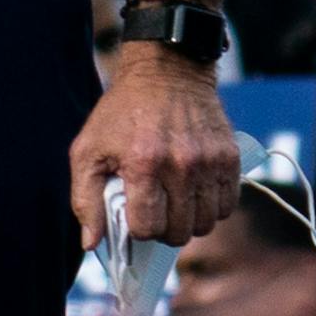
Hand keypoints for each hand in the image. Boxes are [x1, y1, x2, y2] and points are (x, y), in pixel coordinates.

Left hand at [69, 45, 238, 246]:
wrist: (165, 72)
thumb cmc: (121, 112)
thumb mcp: (88, 149)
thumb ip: (85, 198)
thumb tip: (91, 243)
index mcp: (143, 163)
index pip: (147, 228)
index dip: (138, 228)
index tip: (134, 214)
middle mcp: (181, 165)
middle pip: (179, 232)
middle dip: (163, 228)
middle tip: (154, 209)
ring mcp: (209, 163)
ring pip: (205, 224)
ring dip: (188, 221)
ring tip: (174, 201)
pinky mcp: (230, 159)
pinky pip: (228, 206)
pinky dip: (212, 207)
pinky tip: (194, 191)